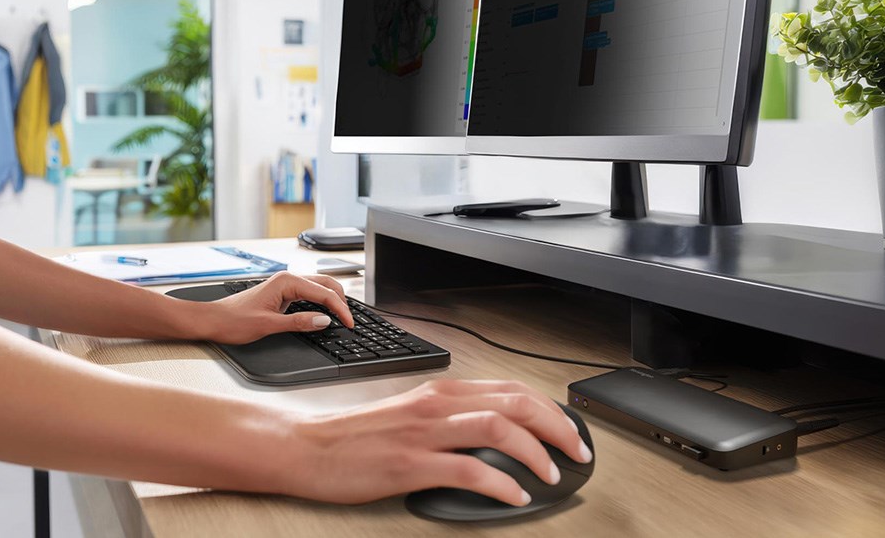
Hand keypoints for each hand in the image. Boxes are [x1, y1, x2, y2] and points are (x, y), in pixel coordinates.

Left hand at [200, 272, 354, 343]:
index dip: (340, 310)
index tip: (350, 323)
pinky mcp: (282, 293)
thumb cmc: (234, 320)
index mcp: (286, 282)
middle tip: (350, 320)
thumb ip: (299, 322)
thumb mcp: (269, 325)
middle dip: (341, 301)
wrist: (214, 320)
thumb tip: (324, 320)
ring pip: (318, 288)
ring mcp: (284, 285)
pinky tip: (325, 312)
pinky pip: (309, 294)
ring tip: (343, 316)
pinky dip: (321, 302)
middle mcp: (287, 279)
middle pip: (325, 285)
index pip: (324, 294)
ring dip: (333, 300)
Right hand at [282, 379, 592, 505]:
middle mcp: (436, 404)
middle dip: (557, 427)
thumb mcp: (410, 416)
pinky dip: (500, 483)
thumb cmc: (354, 437)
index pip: (510, 389)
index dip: (549, 409)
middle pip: (514, 403)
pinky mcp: (409, 464)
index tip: (569, 432)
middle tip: (578, 452)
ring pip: (497, 428)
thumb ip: (449, 420)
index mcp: (440, 391)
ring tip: (552, 475)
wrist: (306, 447)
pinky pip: (468, 470)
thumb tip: (493, 436)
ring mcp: (423, 432)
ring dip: (535, 452)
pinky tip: (514, 495)